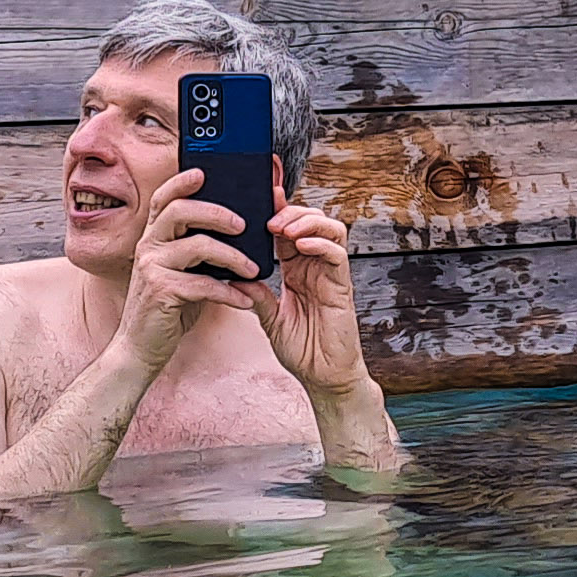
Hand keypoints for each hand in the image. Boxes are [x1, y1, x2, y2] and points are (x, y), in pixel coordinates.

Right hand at [117, 167, 268, 374]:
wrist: (140, 348)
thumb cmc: (167, 308)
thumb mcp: (181, 272)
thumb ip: (197, 250)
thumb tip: (236, 231)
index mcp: (153, 238)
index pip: (162, 199)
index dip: (180, 182)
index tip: (203, 171)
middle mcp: (148, 247)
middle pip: (180, 212)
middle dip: (216, 212)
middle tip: (243, 224)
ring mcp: (152, 268)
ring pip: (197, 246)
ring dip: (232, 257)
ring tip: (254, 269)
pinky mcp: (161, 292)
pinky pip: (203, 284)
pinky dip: (229, 292)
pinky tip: (246, 300)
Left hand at [253, 196, 370, 397]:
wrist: (324, 378)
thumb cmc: (302, 350)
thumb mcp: (270, 320)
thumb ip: (257, 296)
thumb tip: (234, 275)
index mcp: (297, 270)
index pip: (288, 230)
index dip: (276, 211)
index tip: (259, 198)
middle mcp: (315, 267)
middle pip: (310, 221)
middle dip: (290, 211)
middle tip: (268, 217)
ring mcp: (330, 274)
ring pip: (329, 229)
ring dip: (306, 222)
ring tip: (284, 228)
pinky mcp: (342, 286)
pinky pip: (337, 254)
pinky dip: (320, 243)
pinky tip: (301, 245)